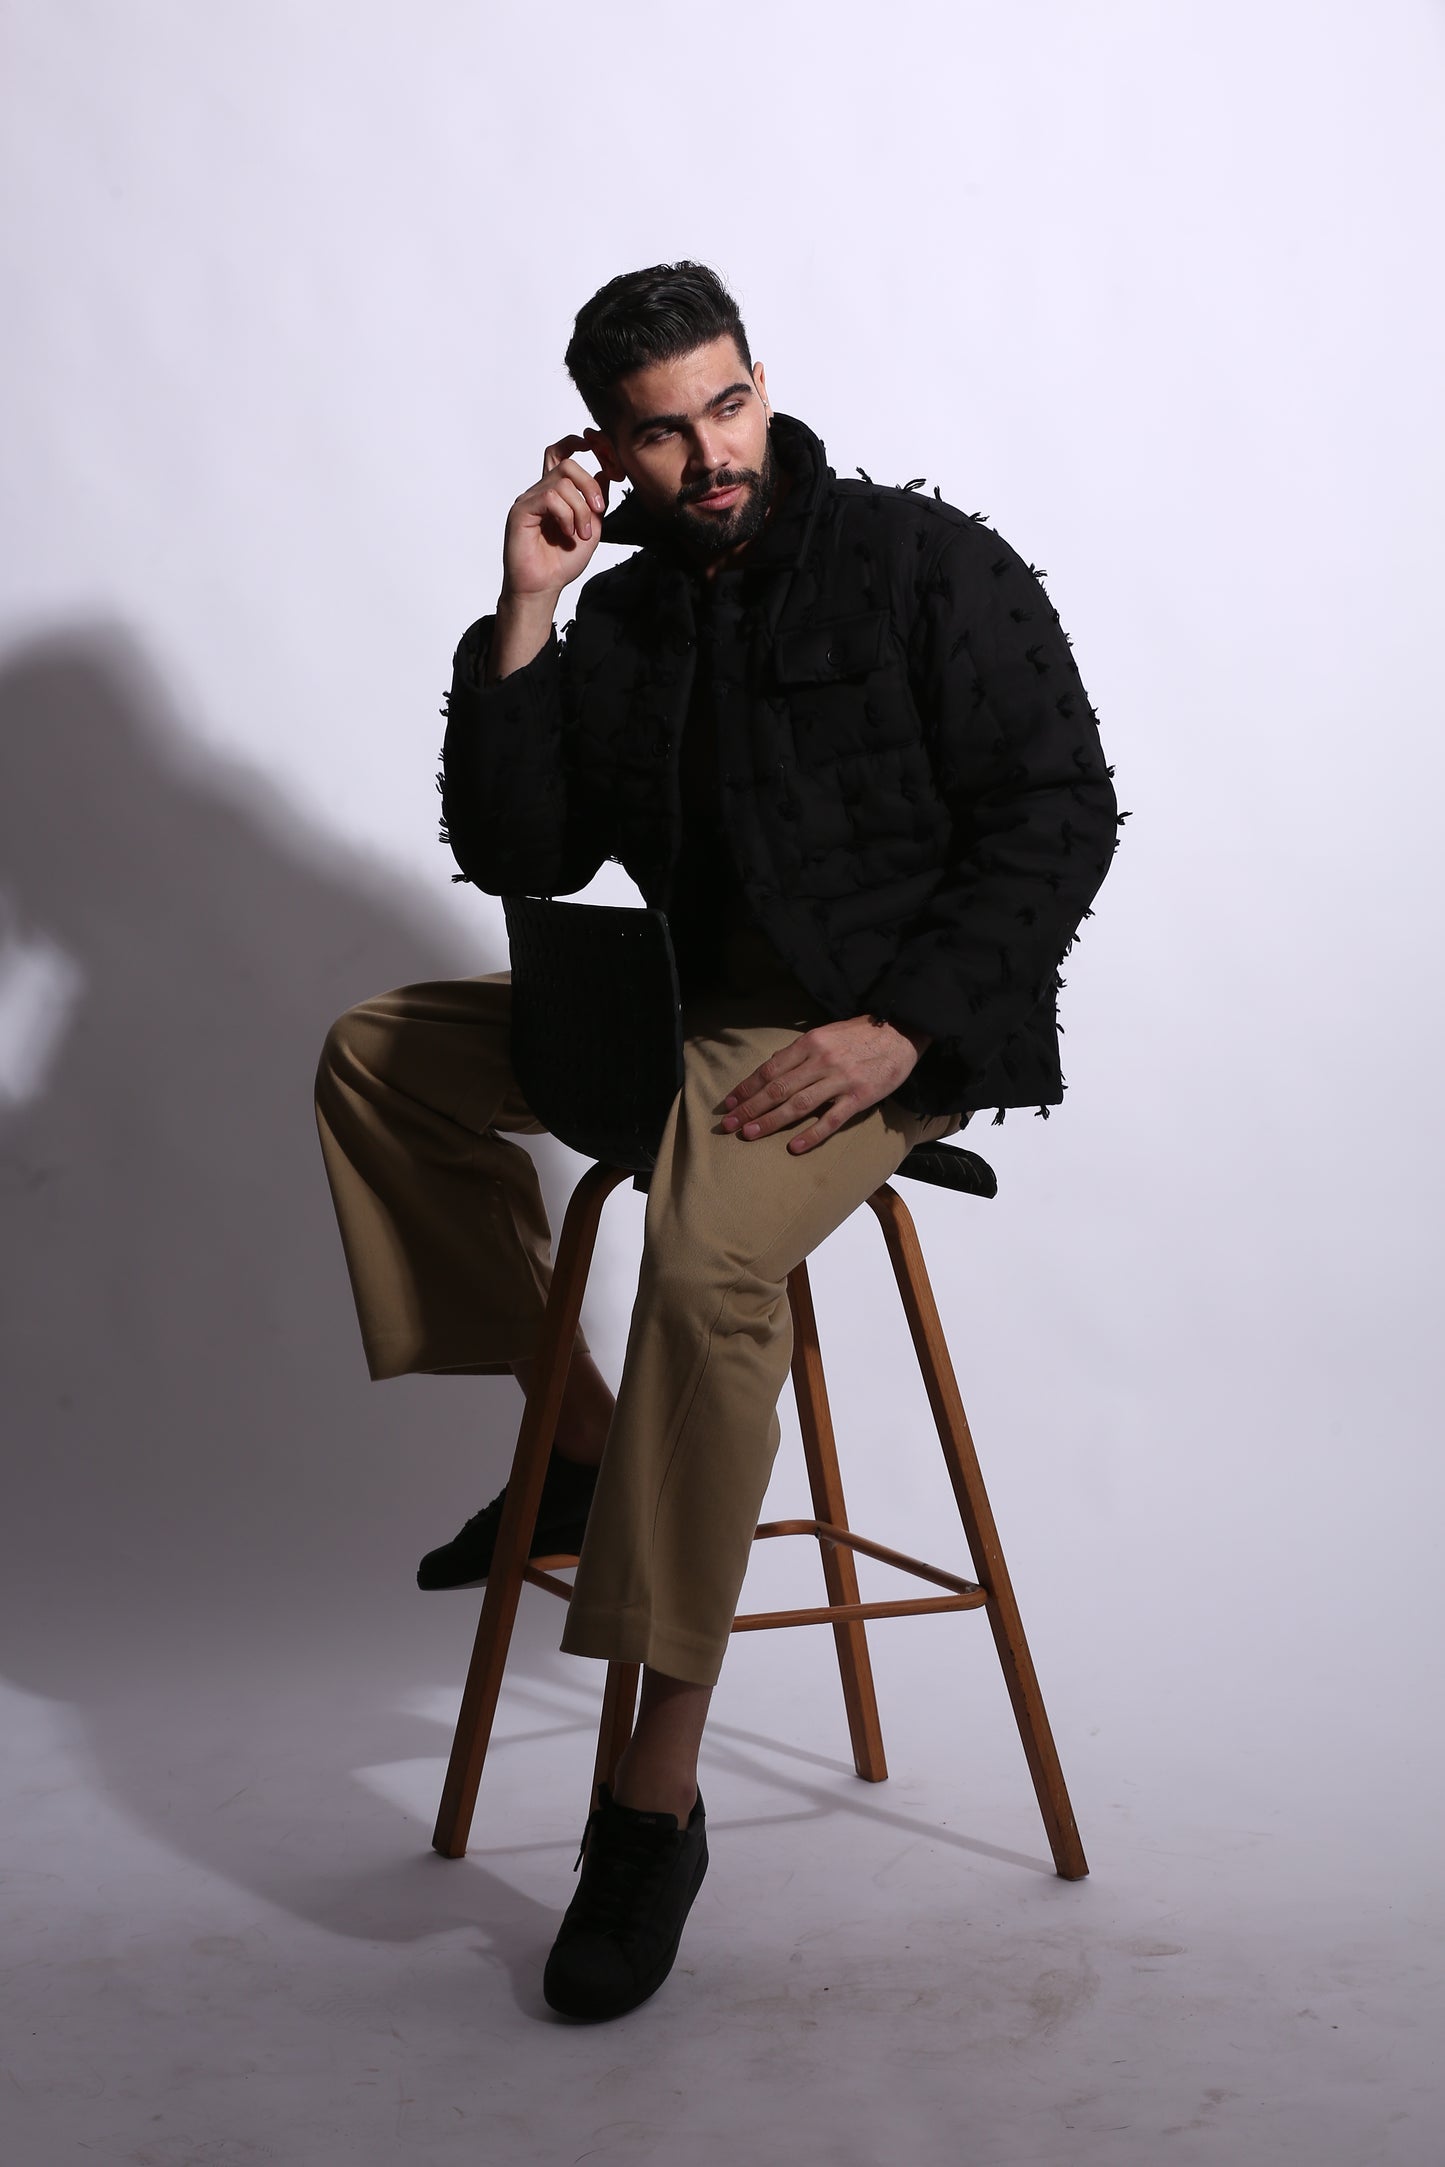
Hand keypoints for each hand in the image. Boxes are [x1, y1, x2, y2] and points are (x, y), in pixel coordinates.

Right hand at [500, 431, 612, 599]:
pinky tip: (568, 534)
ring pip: (563, 482)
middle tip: (600, 510)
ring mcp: (530, 499)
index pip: (563, 453)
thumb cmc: (562, 562)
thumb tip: (607, 471)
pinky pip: (550, 497)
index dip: (582, 444)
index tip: (603, 451)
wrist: (544, 587)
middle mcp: (540, 491)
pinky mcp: (521, 510)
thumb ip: (598, 500)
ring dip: (581, 509)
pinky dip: (567, 516)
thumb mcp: (593, 527)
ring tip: (581, 534)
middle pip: (567, 462)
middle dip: (590, 484)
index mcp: (556, 493)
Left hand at [720, 1016, 932, 1154]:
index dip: (746, 1087)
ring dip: (770, 1121)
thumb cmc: (859, 1035)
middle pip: (777, 1088)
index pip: (770, 1069)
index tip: (728, 1103)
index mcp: (810, 1043)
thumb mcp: (826, 1034)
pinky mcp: (859, 1097)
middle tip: (728, 1125)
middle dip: (749, 1108)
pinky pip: (831, 1120)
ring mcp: (840, 1080)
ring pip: (797, 1105)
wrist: (900, 1033)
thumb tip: (772, 1072)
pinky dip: (811, 1135)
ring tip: (749, 1135)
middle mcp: (821, 1061)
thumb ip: (801, 1053)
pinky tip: (794, 1147)